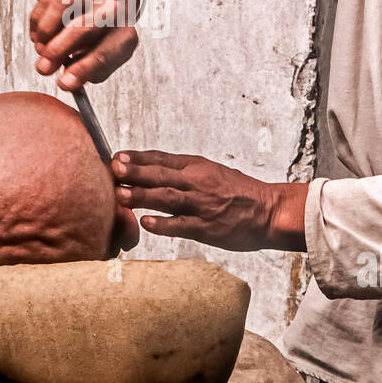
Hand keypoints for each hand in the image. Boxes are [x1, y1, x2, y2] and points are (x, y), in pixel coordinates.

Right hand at [29, 0, 139, 91]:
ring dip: (46, 35)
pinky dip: (39, 26)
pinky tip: (44, 39)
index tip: (64, 83)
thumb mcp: (104, 63)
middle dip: (60, 48)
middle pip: (84, 26)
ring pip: (63, 7)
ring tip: (44, 52)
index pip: (105, 53)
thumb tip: (65, 81)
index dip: (83, 69)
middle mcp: (111, 10)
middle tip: (43, 68)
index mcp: (125, 35)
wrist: (106, 8)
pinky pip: (46, 4)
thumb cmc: (103, 43)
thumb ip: (87, 74)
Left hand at [111, 150, 307, 251]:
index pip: (161, 159)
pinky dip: (163, 224)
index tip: (116, 155)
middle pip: (160, 174)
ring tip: (119, 194)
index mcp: (197, 167)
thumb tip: (149, 170)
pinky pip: (182, 224)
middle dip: (134, 171)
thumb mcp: (210, 172)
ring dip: (142, 195)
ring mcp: (202, 204)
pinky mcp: (207, 227)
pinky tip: (146, 223)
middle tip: (112, 168)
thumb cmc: (238, 192)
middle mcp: (197, 182)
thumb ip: (182, 172)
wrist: (268, 210)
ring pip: (167, 197)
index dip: (138, 157)